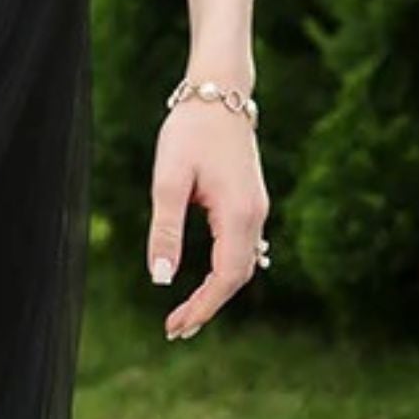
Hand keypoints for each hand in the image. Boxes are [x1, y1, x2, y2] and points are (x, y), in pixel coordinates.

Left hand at [146, 96, 268, 339]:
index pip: (225, 279)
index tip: (175, 327)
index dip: (202, 308)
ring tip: (186, 312)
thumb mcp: (169, 178)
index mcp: (238, 214)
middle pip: (236, 277)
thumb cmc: (190, 129)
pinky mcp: (250, 199)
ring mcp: (257, 207)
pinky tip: (207, 280)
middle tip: (176, 328)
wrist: (219, 90)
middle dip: (208, 306)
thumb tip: (161, 279)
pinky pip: (241, 246)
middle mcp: (255, 215)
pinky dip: (225, 269)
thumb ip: (166, 229)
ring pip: (241, 263)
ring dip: (217, 290)